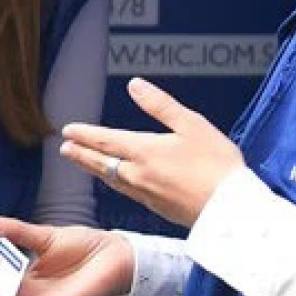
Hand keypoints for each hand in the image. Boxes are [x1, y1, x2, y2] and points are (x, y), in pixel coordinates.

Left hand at [58, 77, 244, 227]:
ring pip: (111, 179)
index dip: (85, 134)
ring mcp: (146, 194)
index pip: (105, 140)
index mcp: (145, 151)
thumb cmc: (217, 165)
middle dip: (81, 153)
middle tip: (64, 148)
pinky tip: (117, 182)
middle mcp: (139, 174)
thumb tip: (135, 85)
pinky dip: (114, 183)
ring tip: (83, 162)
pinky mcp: (157, 208)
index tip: (68, 130)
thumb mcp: (192, 125)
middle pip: (101, 162)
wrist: (230, 209)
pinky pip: (126, 192)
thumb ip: (160, 105)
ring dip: (93, 168)